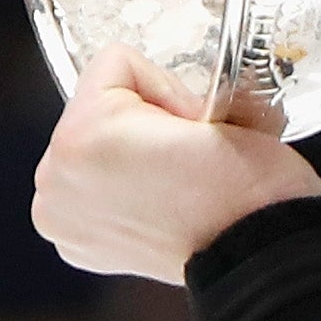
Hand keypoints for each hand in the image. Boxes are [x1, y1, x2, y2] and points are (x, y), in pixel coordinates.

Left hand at [32, 50, 320, 282]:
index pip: (118, 68)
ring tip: (174, 183)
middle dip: (143, 123)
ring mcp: (62, 218)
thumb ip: (154, 92)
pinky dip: (124, 194)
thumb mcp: (207, 100)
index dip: (170, 91)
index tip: (195, 126)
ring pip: (96, 148)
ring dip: (131, 157)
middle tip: (187, 157)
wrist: (266, 252)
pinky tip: (157, 207)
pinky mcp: (77, 246)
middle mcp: (54, 178)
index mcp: (78, 136)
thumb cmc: (248, 184)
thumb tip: (155, 111)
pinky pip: (95, 191)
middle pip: (98, 109)